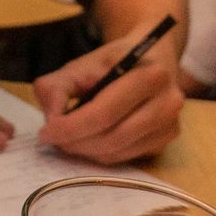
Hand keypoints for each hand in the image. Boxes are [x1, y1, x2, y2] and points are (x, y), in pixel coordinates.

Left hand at [35, 23, 185, 162]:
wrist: (150, 57)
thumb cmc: (113, 62)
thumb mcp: (81, 65)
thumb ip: (57, 87)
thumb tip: (52, 119)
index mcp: (150, 74)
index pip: (104, 112)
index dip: (71, 127)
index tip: (46, 132)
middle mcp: (168, 101)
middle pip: (112, 136)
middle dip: (75, 142)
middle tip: (52, 140)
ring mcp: (170, 125)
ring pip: (118, 152)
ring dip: (86, 151)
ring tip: (67, 140)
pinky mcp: (165, 142)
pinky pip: (125, 158)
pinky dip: (101, 154)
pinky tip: (89, 141)